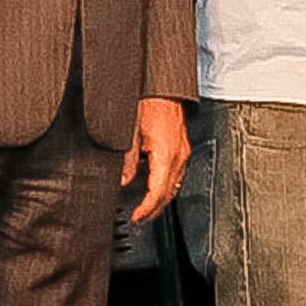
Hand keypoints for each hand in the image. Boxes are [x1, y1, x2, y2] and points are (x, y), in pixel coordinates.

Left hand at [123, 98, 187, 221]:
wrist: (163, 86)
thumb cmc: (149, 102)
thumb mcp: (131, 133)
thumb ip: (127, 160)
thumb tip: (123, 179)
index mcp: (167, 157)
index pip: (157, 194)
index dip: (146, 209)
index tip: (136, 218)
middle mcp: (179, 156)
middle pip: (168, 193)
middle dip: (154, 209)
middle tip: (140, 219)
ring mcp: (183, 151)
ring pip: (175, 184)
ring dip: (161, 198)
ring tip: (147, 207)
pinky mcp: (182, 144)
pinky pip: (177, 172)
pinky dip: (167, 184)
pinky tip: (157, 184)